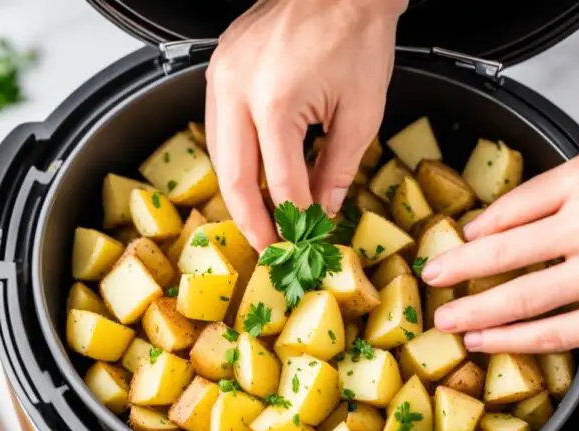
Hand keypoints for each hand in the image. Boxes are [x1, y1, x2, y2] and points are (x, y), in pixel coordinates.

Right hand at [206, 0, 405, 249]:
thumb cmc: (357, 34)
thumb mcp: (361, 113)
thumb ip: (337, 169)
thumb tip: (322, 211)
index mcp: (275, 101)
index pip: (280, 182)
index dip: (293, 220)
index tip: (303, 242)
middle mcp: (237, 88)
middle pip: (232, 176)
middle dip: (251, 220)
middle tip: (269, 248)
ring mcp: (222, 74)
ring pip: (218, 154)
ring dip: (238, 192)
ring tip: (260, 220)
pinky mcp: (219, 65)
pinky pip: (218, 124)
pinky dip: (234, 156)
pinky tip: (252, 175)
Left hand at [421, 130, 578, 352]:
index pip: (510, 207)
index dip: (477, 228)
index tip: (459, 239)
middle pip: (499, 253)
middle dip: (456, 270)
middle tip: (431, 280)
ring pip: (517, 298)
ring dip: (472, 313)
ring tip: (445, 322)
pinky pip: (552, 333)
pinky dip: (512, 341)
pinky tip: (487, 343)